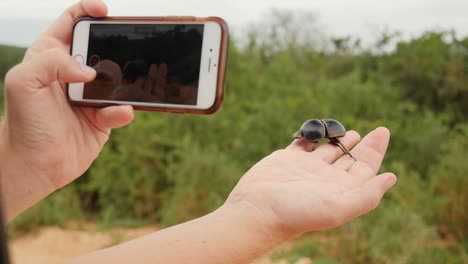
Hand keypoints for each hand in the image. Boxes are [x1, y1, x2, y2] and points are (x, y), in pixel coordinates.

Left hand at [0, 0, 133, 220]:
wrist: (35, 164)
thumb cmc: (24, 122)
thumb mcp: (24, 82)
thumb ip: (53, 63)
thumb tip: (91, 72)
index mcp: (51, 56)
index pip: (72, 23)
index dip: (89, 12)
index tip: (105, 12)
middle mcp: (73, 73)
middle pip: (103, 48)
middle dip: (117, 47)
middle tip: (128, 48)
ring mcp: (91, 95)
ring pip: (118, 79)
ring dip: (127, 81)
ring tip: (128, 85)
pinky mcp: (103, 118)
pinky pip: (120, 109)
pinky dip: (122, 111)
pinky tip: (119, 113)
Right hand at [224, 127, 396, 240]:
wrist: (257, 210)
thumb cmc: (297, 212)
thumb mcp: (338, 206)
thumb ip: (366, 194)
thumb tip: (391, 177)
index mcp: (341, 189)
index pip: (365, 168)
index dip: (376, 151)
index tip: (383, 131)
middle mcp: (326, 179)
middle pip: (351, 158)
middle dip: (364, 145)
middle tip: (378, 130)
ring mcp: (307, 168)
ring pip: (328, 150)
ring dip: (341, 140)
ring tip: (351, 132)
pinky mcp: (288, 158)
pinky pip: (305, 143)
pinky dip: (313, 135)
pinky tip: (320, 130)